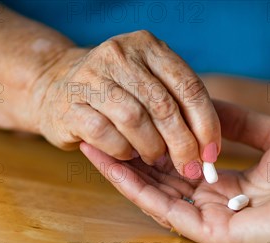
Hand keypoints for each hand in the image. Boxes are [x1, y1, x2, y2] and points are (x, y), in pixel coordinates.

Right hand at [32, 30, 220, 178]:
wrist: (57, 85)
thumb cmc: (118, 92)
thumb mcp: (150, 84)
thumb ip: (179, 105)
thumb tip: (210, 148)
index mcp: (147, 46)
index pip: (188, 86)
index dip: (206, 124)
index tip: (213, 153)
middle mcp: (118, 55)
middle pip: (163, 106)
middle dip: (182, 144)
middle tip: (190, 168)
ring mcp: (90, 78)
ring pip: (134, 120)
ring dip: (151, 148)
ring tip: (155, 158)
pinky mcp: (68, 104)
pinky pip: (105, 135)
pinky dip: (123, 151)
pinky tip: (128, 155)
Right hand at [80, 100, 269, 242]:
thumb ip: (237, 122)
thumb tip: (205, 106)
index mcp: (230, 187)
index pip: (181, 168)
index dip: (154, 146)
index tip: (130, 124)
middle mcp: (215, 206)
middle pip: (161, 183)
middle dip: (130, 158)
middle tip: (99, 131)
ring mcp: (210, 222)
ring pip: (155, 196)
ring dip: (123, 172)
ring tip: (93, 145)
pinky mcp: (211, 234)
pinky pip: (165, 210)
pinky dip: (135, 188)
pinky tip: (111, 164)